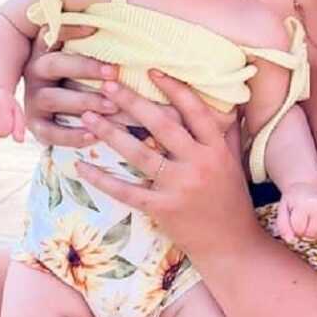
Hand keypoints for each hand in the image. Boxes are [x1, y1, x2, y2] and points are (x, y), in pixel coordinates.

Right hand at [23, 26, 119, 146]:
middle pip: (55, 65)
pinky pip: (50, 131)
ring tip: (112, 106)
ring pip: (53, 98)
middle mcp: (36, 71)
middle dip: (85, 68)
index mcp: (47, 50)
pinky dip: (72, 135)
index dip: (71, 29)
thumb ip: (100, 44)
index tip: (95, 28)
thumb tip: (125, 19)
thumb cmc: (91, 78)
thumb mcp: (90, 59)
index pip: (53, 33)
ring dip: (84, 101)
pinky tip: (94, 135)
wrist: (70, 115)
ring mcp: (33, 99)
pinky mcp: (36, 125)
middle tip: (114, 73)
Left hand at [75, 72, 261, 258]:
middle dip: (132, 102)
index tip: (152, 71)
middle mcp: (198, 164)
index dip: (173, 88)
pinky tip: (81, 166)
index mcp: (215, 149)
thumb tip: (229, 103)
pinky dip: (102, 179)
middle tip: (108, 85)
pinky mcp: (162, 209)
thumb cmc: (232, 201)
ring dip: (110, 133)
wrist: (232, 246)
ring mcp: (179, 187)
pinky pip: (126, 191)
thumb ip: (228, 133)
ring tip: (87, 116)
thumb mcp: (235, 163)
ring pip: (139, 153)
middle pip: (161, 125)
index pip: (194, 110)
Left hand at [275, 183, 316, 243]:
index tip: (293, 221)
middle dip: (303, 233)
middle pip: (311, 233)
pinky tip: (316, 225)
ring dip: (313, 235)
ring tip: (308, 225)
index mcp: (303, 204)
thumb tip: (290, 241)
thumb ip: (283, 226)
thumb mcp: (283, 210)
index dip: (294, 230)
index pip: (299, 229)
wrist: (307, 188)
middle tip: (301, 223)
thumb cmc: (293, 201)